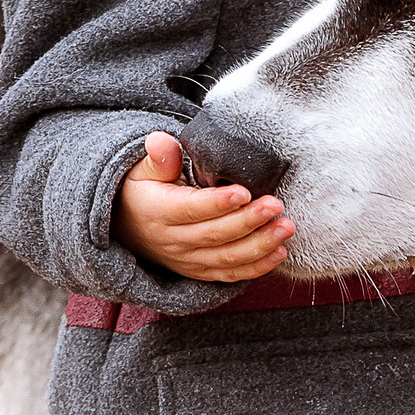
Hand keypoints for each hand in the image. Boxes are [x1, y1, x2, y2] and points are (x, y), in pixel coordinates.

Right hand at [111, 130, 293, 283]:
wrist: (129, 228)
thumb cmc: (143, 190)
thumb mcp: (142, 169)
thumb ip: (158, 157)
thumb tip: (160, 140)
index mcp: (158, 212)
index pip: (190, 210)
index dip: (218, 203)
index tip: (245, 192)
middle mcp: (172, 241)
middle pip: (214, 235)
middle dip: (248, 222)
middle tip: (276, 206)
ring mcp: (187, 260)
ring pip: (226, 258)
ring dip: (260, 246)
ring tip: (285, 228)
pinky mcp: (200, 271)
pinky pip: (230, 274)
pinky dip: (256, 267)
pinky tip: (279, 252)